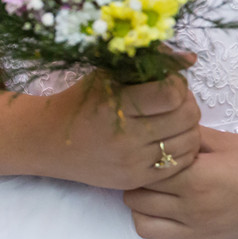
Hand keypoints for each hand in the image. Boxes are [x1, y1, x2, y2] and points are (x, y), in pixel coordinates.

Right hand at [39, 70, 200, 189]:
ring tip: (171, 120)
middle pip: (187, 118)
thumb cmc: (78, 102)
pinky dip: (181, 149)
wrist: (47, 141)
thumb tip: (190, 59)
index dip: (178, 84)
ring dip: (187, 127)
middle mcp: (125, 137)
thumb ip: (147, 64)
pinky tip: (167, 140)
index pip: (172, 95)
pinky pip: (180, 164)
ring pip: (189, 142)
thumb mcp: (106, 76)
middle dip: (187, 103)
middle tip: (174, 101)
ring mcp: (131, 162)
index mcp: (115, 105)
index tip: (168, 82)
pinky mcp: (135, 179)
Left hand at [124, 126, 237, 238]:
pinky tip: (170, 204)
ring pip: (142, 223)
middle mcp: (192, 208)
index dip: (136, 158)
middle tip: (144, 167)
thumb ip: (182, 135)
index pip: (141, 171)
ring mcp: (198, 228)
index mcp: (194, 179)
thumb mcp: (219, 140)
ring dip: (141, 205)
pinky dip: (158, 221)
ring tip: (154, 188)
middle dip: (135, 181)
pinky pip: (164, 236)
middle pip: (134, 198)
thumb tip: (153, 125)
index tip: (138, 149)